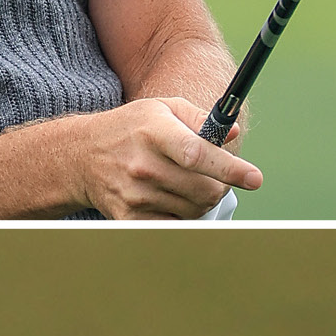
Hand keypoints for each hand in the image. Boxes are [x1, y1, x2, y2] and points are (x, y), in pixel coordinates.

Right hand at [72, 98, 262, 219]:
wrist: (81, 156)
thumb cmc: (131, 129)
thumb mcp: (162, 109)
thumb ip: (201, 118)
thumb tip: (231, 134)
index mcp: (154, 132)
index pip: (198, 155)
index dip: (230, 169)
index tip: (254, 179)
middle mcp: (143, 165)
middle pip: (204, 190)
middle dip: (219, 187)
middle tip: (214, 178)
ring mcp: (134, 194)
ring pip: (194, 210)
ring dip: (200, 202)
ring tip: (186, 186)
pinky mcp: (128, 216)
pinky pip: (173, 226)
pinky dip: (182, 217)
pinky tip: (172, 202)